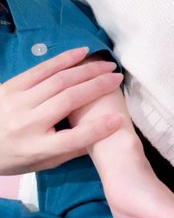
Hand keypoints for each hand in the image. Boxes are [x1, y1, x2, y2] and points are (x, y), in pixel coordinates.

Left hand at [0, 47, 122, 174]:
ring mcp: (17, 102)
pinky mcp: (10, 86)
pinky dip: (64, 59)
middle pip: (69, 101)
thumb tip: (99, 134)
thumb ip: (69, 150)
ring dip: (86, 70)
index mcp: (36, 148)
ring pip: (58, 81)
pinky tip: (81, 53)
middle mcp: (27, 123)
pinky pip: (41, 69)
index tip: (119, 119)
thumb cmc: (12, 156)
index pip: (73, 138)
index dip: (98, 129)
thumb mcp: (41, 163)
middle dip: (97, 87)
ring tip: (106, 65)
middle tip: (117, 78)